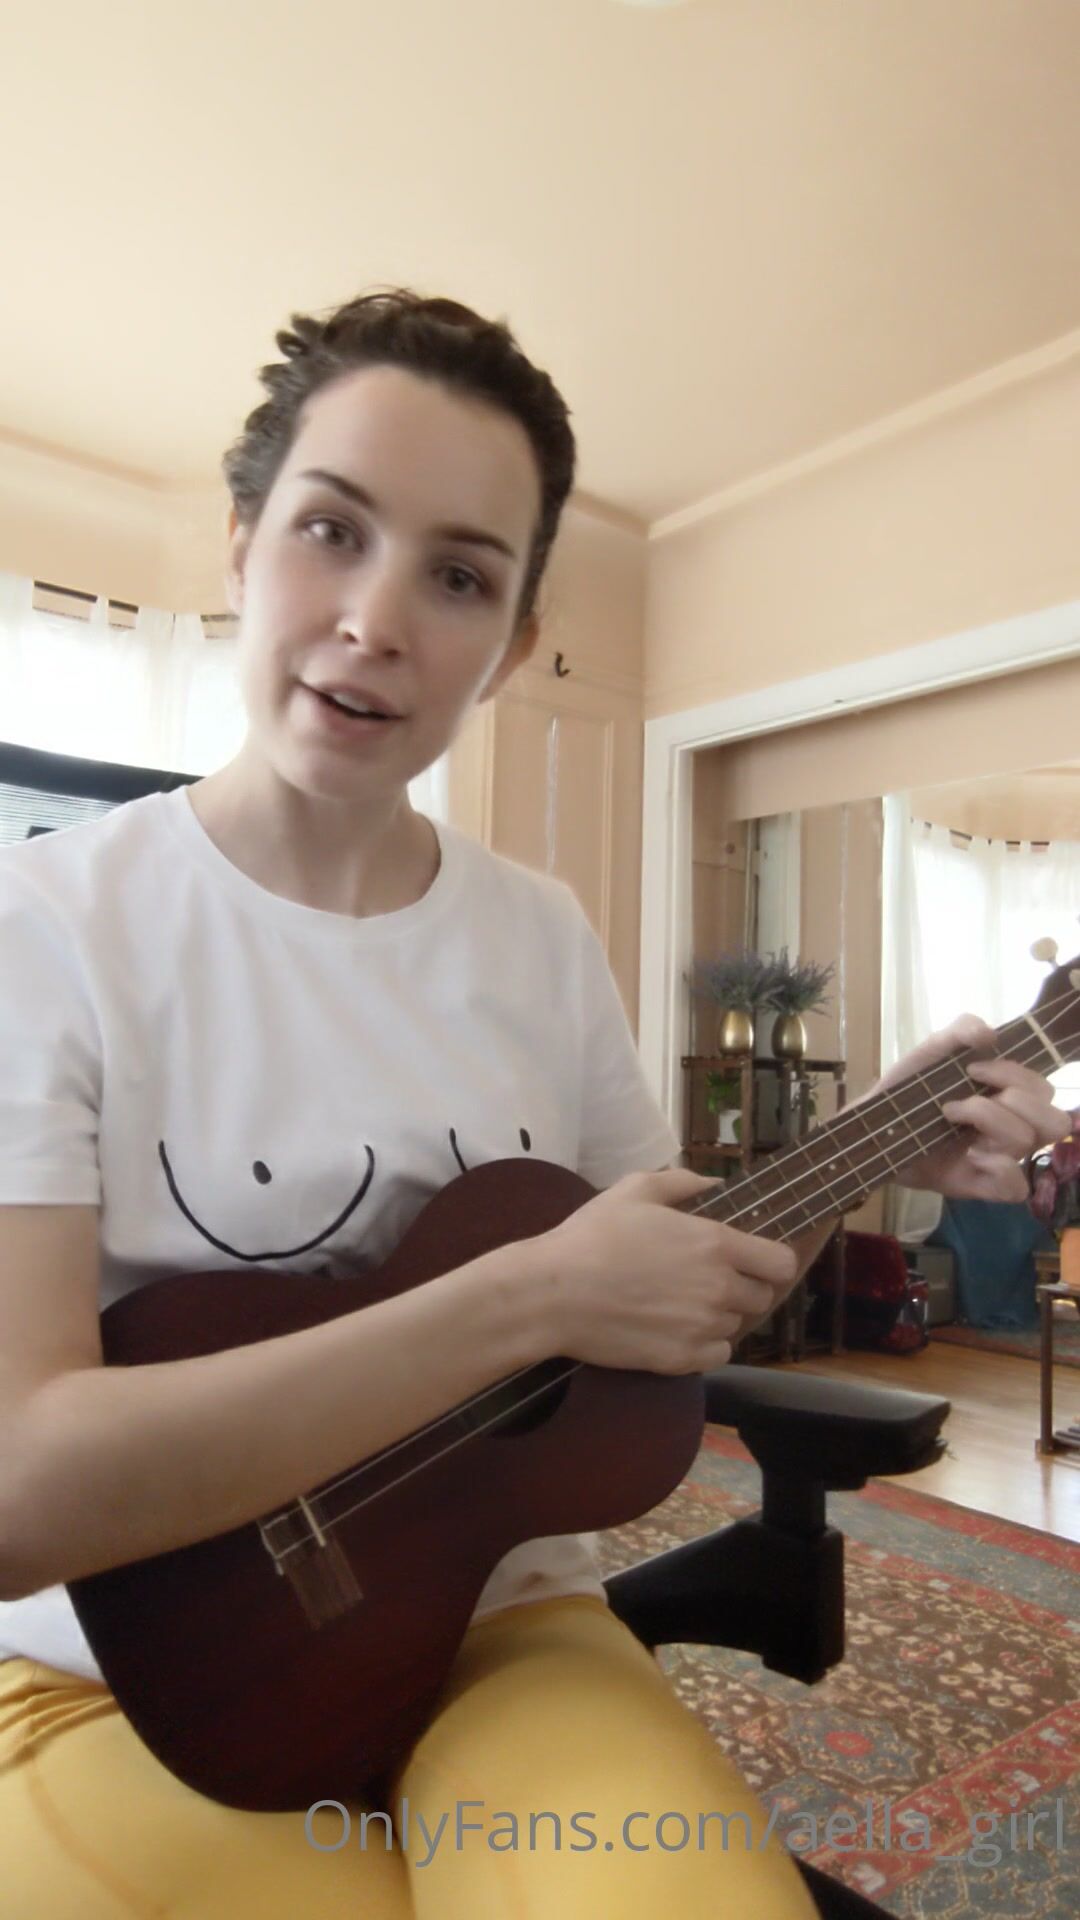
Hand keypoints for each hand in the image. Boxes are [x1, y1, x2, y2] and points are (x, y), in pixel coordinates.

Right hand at [534, 1169, 795, 1373]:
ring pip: (735, 1325)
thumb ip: (682, 1182)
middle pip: (762, 1297)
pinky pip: (717, 1354)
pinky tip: (677, 1330)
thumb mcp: (635, 1189)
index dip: (769, 1260)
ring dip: (719, 1315)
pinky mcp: (684, 1359)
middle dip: (742, 1287)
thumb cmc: (593, 1236)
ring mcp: (703, 1328)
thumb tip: (714, 1184)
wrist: (554, 1294)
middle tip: (706, 1279)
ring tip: (682, 1304)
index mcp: (716, 1244)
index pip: (780, 1262)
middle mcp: (720, 1288)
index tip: (751, 1259)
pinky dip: (704, 1345)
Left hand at [865, 1014, 1072, 1202]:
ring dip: (987, 1119)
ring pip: (1027, 1144)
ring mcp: (999, 1159)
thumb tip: (990, 1034)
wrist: (876, 1124)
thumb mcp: (934, 1050)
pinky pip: (1016, 1187)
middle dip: (1013, 1099)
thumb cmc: (912, 1089)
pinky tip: (971, 1156)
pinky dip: (999, 1168)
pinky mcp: (981, 1185)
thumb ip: (962, 1029)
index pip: (1044, 1089)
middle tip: (965, 1096)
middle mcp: (1013, 1129)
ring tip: (949, 1115)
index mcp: (1011, 1098)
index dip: (1014, 1075)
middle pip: (1053, 1121)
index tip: (972, 1068)